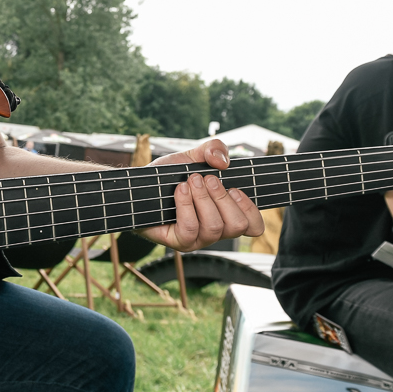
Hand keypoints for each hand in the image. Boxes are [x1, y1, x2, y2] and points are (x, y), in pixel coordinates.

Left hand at [137, 139, 263, 251]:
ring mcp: (197, 239)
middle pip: (237, 226)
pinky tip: (180, 190)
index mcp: (226, 214)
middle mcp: (215, 230)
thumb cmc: (168, 176)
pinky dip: (186, 205)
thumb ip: (213, 149)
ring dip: (203, 199)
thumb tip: (223, 162)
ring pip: (214, 227)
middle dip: (223, 198)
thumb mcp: (192, 156)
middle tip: (207, 179)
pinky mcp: (178, 242)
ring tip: (190, 181)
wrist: (138, 186)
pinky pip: (190, 229)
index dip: (250, 209)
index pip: (254, 226)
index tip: (234, 188)